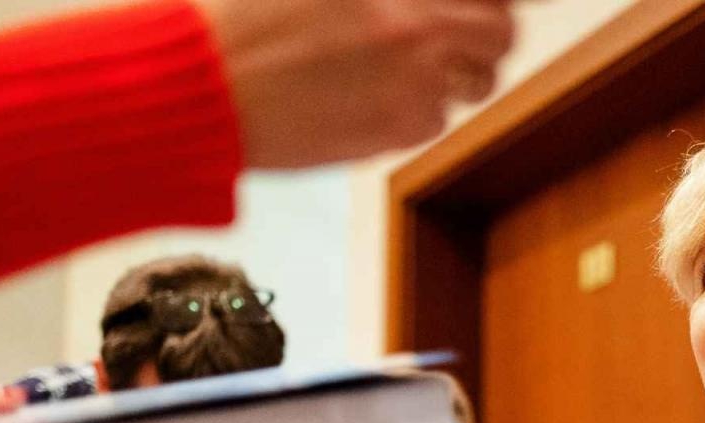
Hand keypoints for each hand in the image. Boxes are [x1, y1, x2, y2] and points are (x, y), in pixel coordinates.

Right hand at [197, 0, 515, 167]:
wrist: (204, 82)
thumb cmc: (240, 18)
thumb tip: (406, 6)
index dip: (487, 1)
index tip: (476, 6)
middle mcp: (416, 22)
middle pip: (500, 35)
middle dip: (488, 38)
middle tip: (464, 41)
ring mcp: (412, 77)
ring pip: (473, 85)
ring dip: (454, 80)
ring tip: (410, 73)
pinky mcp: (395, 128)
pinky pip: (434, 122)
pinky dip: (416, 114)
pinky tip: (373, 100)